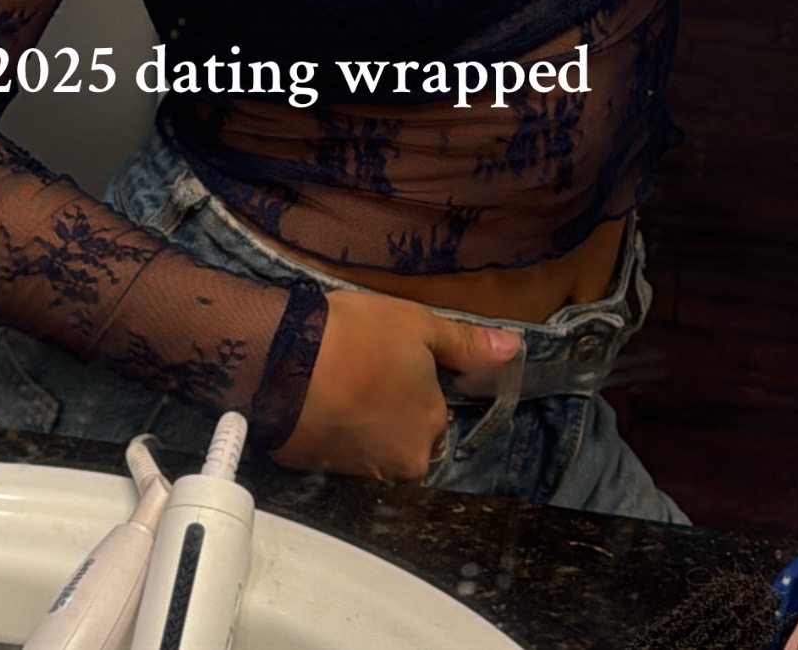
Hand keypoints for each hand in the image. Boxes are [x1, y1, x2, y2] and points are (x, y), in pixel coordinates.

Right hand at [267, 285, 520, 480]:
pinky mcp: (322, 472)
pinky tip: (319, 401)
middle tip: (361, 372)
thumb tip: (515, 350)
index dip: (412, 383)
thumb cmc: (356, 336)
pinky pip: (339, 453)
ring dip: (362, 423)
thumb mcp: (417, 324)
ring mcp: (360, 472)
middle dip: (389, 409)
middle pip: (405, 436)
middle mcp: (403, 461)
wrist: (282, 360)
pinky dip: (335, 433)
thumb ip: (466, 343)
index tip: (386, 359)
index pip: (433, 411)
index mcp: (431, 426)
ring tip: (336, 384)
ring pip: (373, 447)